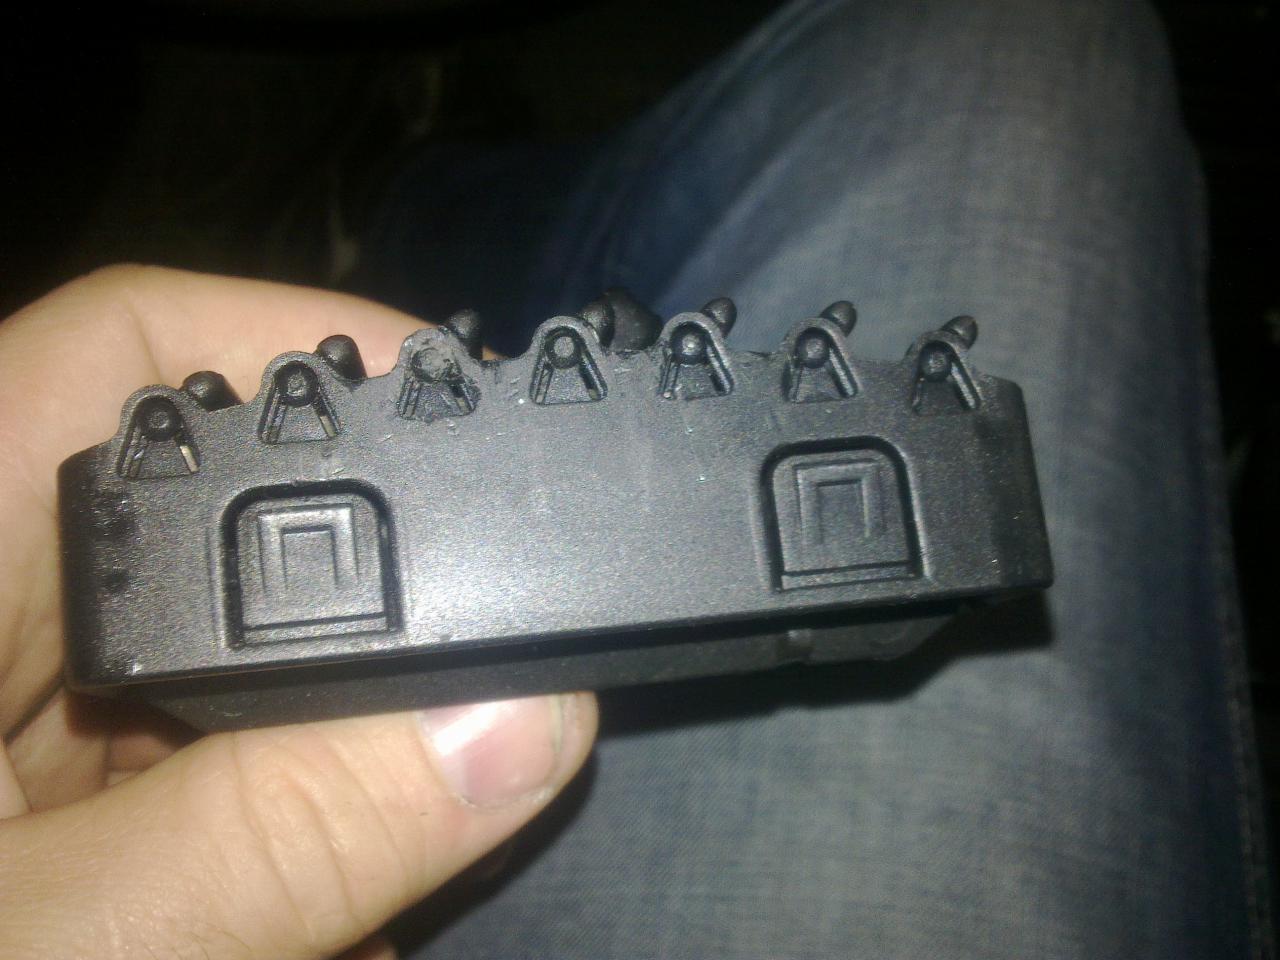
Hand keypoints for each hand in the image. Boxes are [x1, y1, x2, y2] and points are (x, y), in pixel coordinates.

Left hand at [0, 267, 597, 959]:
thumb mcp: (49, 946)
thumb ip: (270, 836)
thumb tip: (518, 723)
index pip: (126, 347)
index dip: (307, 341)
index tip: (473, 410)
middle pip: (202, 513)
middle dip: (354, 584)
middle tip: (496, 648)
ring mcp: (8, 703)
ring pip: (213, 653)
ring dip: (320, 735)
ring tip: (424, 813)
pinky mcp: (31, 787)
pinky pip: (182, 754)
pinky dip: (268, 814)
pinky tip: (327, 914)